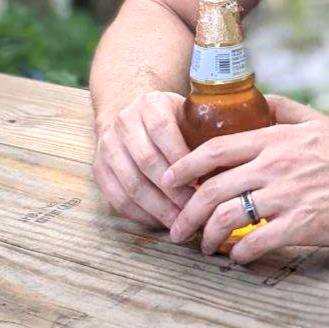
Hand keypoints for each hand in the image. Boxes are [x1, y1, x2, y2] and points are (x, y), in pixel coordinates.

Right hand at [92, 91, 195, 228]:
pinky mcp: (98, 168)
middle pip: (147, 162)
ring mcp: (108, 146)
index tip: (200, 180)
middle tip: (194, 210)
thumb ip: (202, 129)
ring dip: (157, 208)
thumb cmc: (167, 116)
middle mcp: (125, 123)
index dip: (181, 158)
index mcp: (150, 105)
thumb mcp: (184, 110)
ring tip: (179, 223)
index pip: (164, 131)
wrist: (125, 108)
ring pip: (131, 184)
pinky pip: (117, 198)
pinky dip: (139, 214)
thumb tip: (230, 164)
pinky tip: (159, 222)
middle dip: (173, 191)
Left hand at [162, 95, 328, 263]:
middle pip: (213, 189)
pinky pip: (257, 242)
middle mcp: (276, 165)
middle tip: (177, 229)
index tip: (167, 180)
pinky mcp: (304, 224)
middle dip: (186, 213)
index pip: (215, 150)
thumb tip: (256, 99)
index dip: (184, 166)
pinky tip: (237, 258)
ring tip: (204, 248)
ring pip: (228, 218)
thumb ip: (283, 109)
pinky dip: (239, 254)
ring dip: (208, 238)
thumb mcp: (317, 119)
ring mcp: (289, 195)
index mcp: (276, 139)